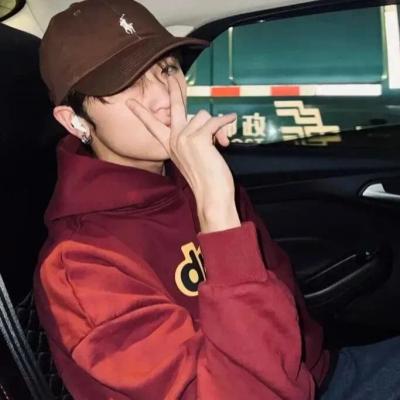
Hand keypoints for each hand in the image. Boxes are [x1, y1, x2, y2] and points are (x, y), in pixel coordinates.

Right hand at [126, 75, 239, 231]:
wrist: (211, 196)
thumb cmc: (206, 180)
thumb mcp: (194, 157)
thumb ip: (194, 139)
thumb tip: (209, 123)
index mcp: (170, 146)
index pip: (152, 126)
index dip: (141, 113)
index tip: (129, 103)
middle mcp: (174, 140)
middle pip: (174, 107)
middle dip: (173, 89)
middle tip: (170, 75)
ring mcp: (184, 138)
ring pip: (202, 116)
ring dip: (215, 126)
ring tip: (220, 143)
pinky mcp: (197, 139)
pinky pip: (214, 121)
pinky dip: (225, 121)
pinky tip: (231, 120)